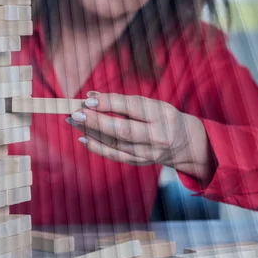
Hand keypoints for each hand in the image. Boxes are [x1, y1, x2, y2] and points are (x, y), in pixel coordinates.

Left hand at [66, 92, 213, 183]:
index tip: (88, 99)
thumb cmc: (161, 117)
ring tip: (73, 122)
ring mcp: (149, 153)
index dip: (109, 103)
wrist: (184, 143)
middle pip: (122, 130)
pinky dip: (97, 147)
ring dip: (90, 133)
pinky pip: (115, 155)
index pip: (132, 108)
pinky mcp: (140, 162)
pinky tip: (83, 137)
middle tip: (75, 114)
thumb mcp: (150, 104)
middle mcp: (157, 136)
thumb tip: (91, 95)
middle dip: (96, 122)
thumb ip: (121, 100)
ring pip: (115, 144)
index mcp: (162, 115)